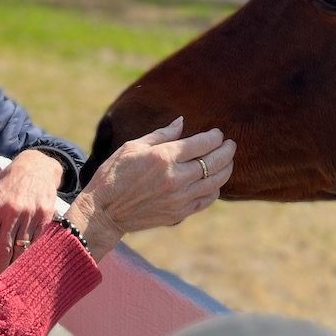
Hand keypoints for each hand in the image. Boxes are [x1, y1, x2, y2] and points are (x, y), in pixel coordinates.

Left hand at [0, 148, 64, 282]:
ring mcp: (29, 214)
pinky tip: (27, 267)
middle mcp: (10, 211)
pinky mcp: (46, 215)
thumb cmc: (8, 185)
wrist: (36, 166)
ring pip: (21, 250)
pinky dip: (31, 257)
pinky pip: (37, 243)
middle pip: (2, 250)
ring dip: (14, 268)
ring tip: (9, 281)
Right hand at [66, 118, 234, 259]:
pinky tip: (214, 182)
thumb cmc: (114, 174)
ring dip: (226, 170)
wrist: (105, 211)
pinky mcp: (180, 213)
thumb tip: (182, 122)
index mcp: (163, 157)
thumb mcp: (132, 147)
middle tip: (230, 144)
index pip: (201, 144)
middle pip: (214, 162)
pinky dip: (215, 189)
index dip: (214, 137)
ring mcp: (180, 198)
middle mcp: (175, 177)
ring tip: (227, 161)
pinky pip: (206, 199)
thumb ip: (161, 134)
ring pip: (216, 182)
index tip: (218, 133)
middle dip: (227, 151)